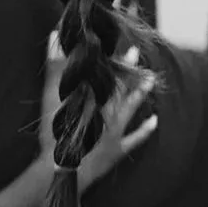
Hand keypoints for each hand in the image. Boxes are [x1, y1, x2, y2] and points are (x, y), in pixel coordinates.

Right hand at [38, 53, 159, 186]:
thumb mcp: (51, 98)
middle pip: (120, 86)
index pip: (107, 74)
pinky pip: (135, 138)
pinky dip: (145, 130)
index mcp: (94, 98)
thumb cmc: (55, 133)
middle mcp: (108, 111)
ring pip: (130, 107)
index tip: (121, 44)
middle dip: (127, 69)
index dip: (113, 59)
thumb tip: (54, 38)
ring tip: (152, 79)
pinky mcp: (117, 149)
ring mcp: (114, 131)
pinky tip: (155, 121)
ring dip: (140, 93)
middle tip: (135, 52)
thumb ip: (54, 67)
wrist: (62, 168)